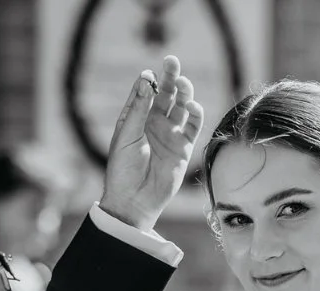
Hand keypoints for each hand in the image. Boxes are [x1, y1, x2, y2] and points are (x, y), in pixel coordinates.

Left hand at [100, 55, 204, 231]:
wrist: (135, 200)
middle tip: (173, 62)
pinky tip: (193, 106)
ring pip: (181, 107)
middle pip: (165, 95)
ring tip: (184, 84)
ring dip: (184, 93)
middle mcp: (154, 123)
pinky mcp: (183, 148)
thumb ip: (138, 109)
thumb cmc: (123, 169)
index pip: (144, 92)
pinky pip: (193, 127)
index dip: (149, 80)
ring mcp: (170, 135)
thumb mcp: (127, 135)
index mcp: (135, 118)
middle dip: (170, 78)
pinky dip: (196, 114)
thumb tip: (145, 79)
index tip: (151, 74)